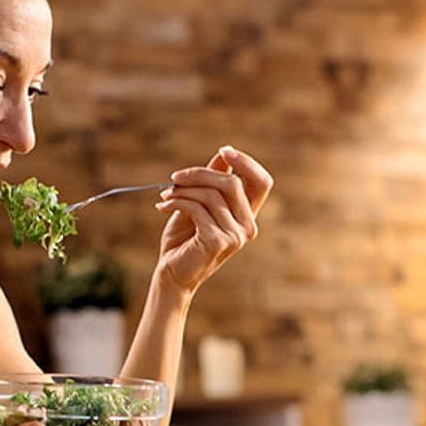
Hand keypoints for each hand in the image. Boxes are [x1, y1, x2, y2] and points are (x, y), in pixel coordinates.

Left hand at [154, 144, 272, 293]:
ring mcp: (235, 236)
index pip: (262, 183)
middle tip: (175, 177)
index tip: (224, 151)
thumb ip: (211, 182)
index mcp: (246, 216)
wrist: (171, 274)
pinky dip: (177, 202)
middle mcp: (247, 227)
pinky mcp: (218, 242)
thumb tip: (223, 154)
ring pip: (211, 195)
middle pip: (232, 183)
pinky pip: (198, 209)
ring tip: (165, 196)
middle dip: (200, 174)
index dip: (247, 163)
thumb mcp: (198, 204)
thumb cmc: (184, 240)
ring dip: (183, 190)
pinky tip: (163, 207)